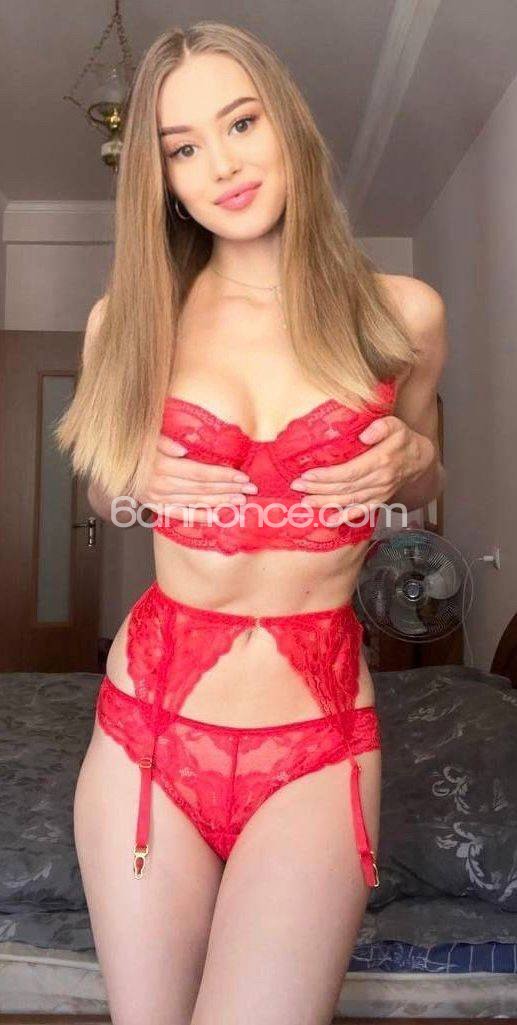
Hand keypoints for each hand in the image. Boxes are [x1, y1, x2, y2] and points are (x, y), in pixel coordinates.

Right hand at [135, 433, 257, 523]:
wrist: (113, 469)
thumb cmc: (136, 448)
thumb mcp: (145, 437)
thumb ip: (163, 442)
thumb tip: (183, 450)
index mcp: (161, 466)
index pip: (200, 473)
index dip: (223, 475)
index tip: (243, 476)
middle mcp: (161, 485)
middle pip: (202, 489)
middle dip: (229, 489)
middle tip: (251, 490)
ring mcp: (159, 499)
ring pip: (196, 502)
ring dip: (221, 502)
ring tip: (241, 501)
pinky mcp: (158, 508)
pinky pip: (183, 515)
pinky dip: (202, 516)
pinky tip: (219, 516)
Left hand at [289, 415, 434, 524]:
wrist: (420, 459)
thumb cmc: (403, 439)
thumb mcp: (396, 425)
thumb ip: (381, 427)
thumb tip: (364, 435)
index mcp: (381, 461)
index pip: (349, 472)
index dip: (327, 476)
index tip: (307, 475)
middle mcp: (379, 480)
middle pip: (344, 488)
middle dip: (318, 489)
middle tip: (297, 487)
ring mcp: (379, 493)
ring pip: (349, 501)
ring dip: (325, 503)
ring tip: (305, 502)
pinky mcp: (379, 500)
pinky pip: (360, 512)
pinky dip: (344, 518)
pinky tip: (328, 521)